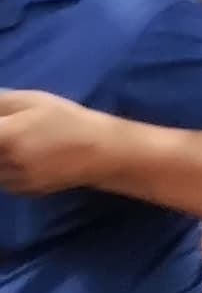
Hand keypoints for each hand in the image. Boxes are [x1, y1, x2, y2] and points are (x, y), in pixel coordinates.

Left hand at [0, 90, 116, 194]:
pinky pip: (2, 182)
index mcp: (5, 136)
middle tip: (6, 135)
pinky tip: (17, 159)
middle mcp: (7, 163)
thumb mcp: (29, 100)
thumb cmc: (66, 119)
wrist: (101, 152)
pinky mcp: (26, 192)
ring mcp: (17, 181)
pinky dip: (3, 171)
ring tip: (11, 145)